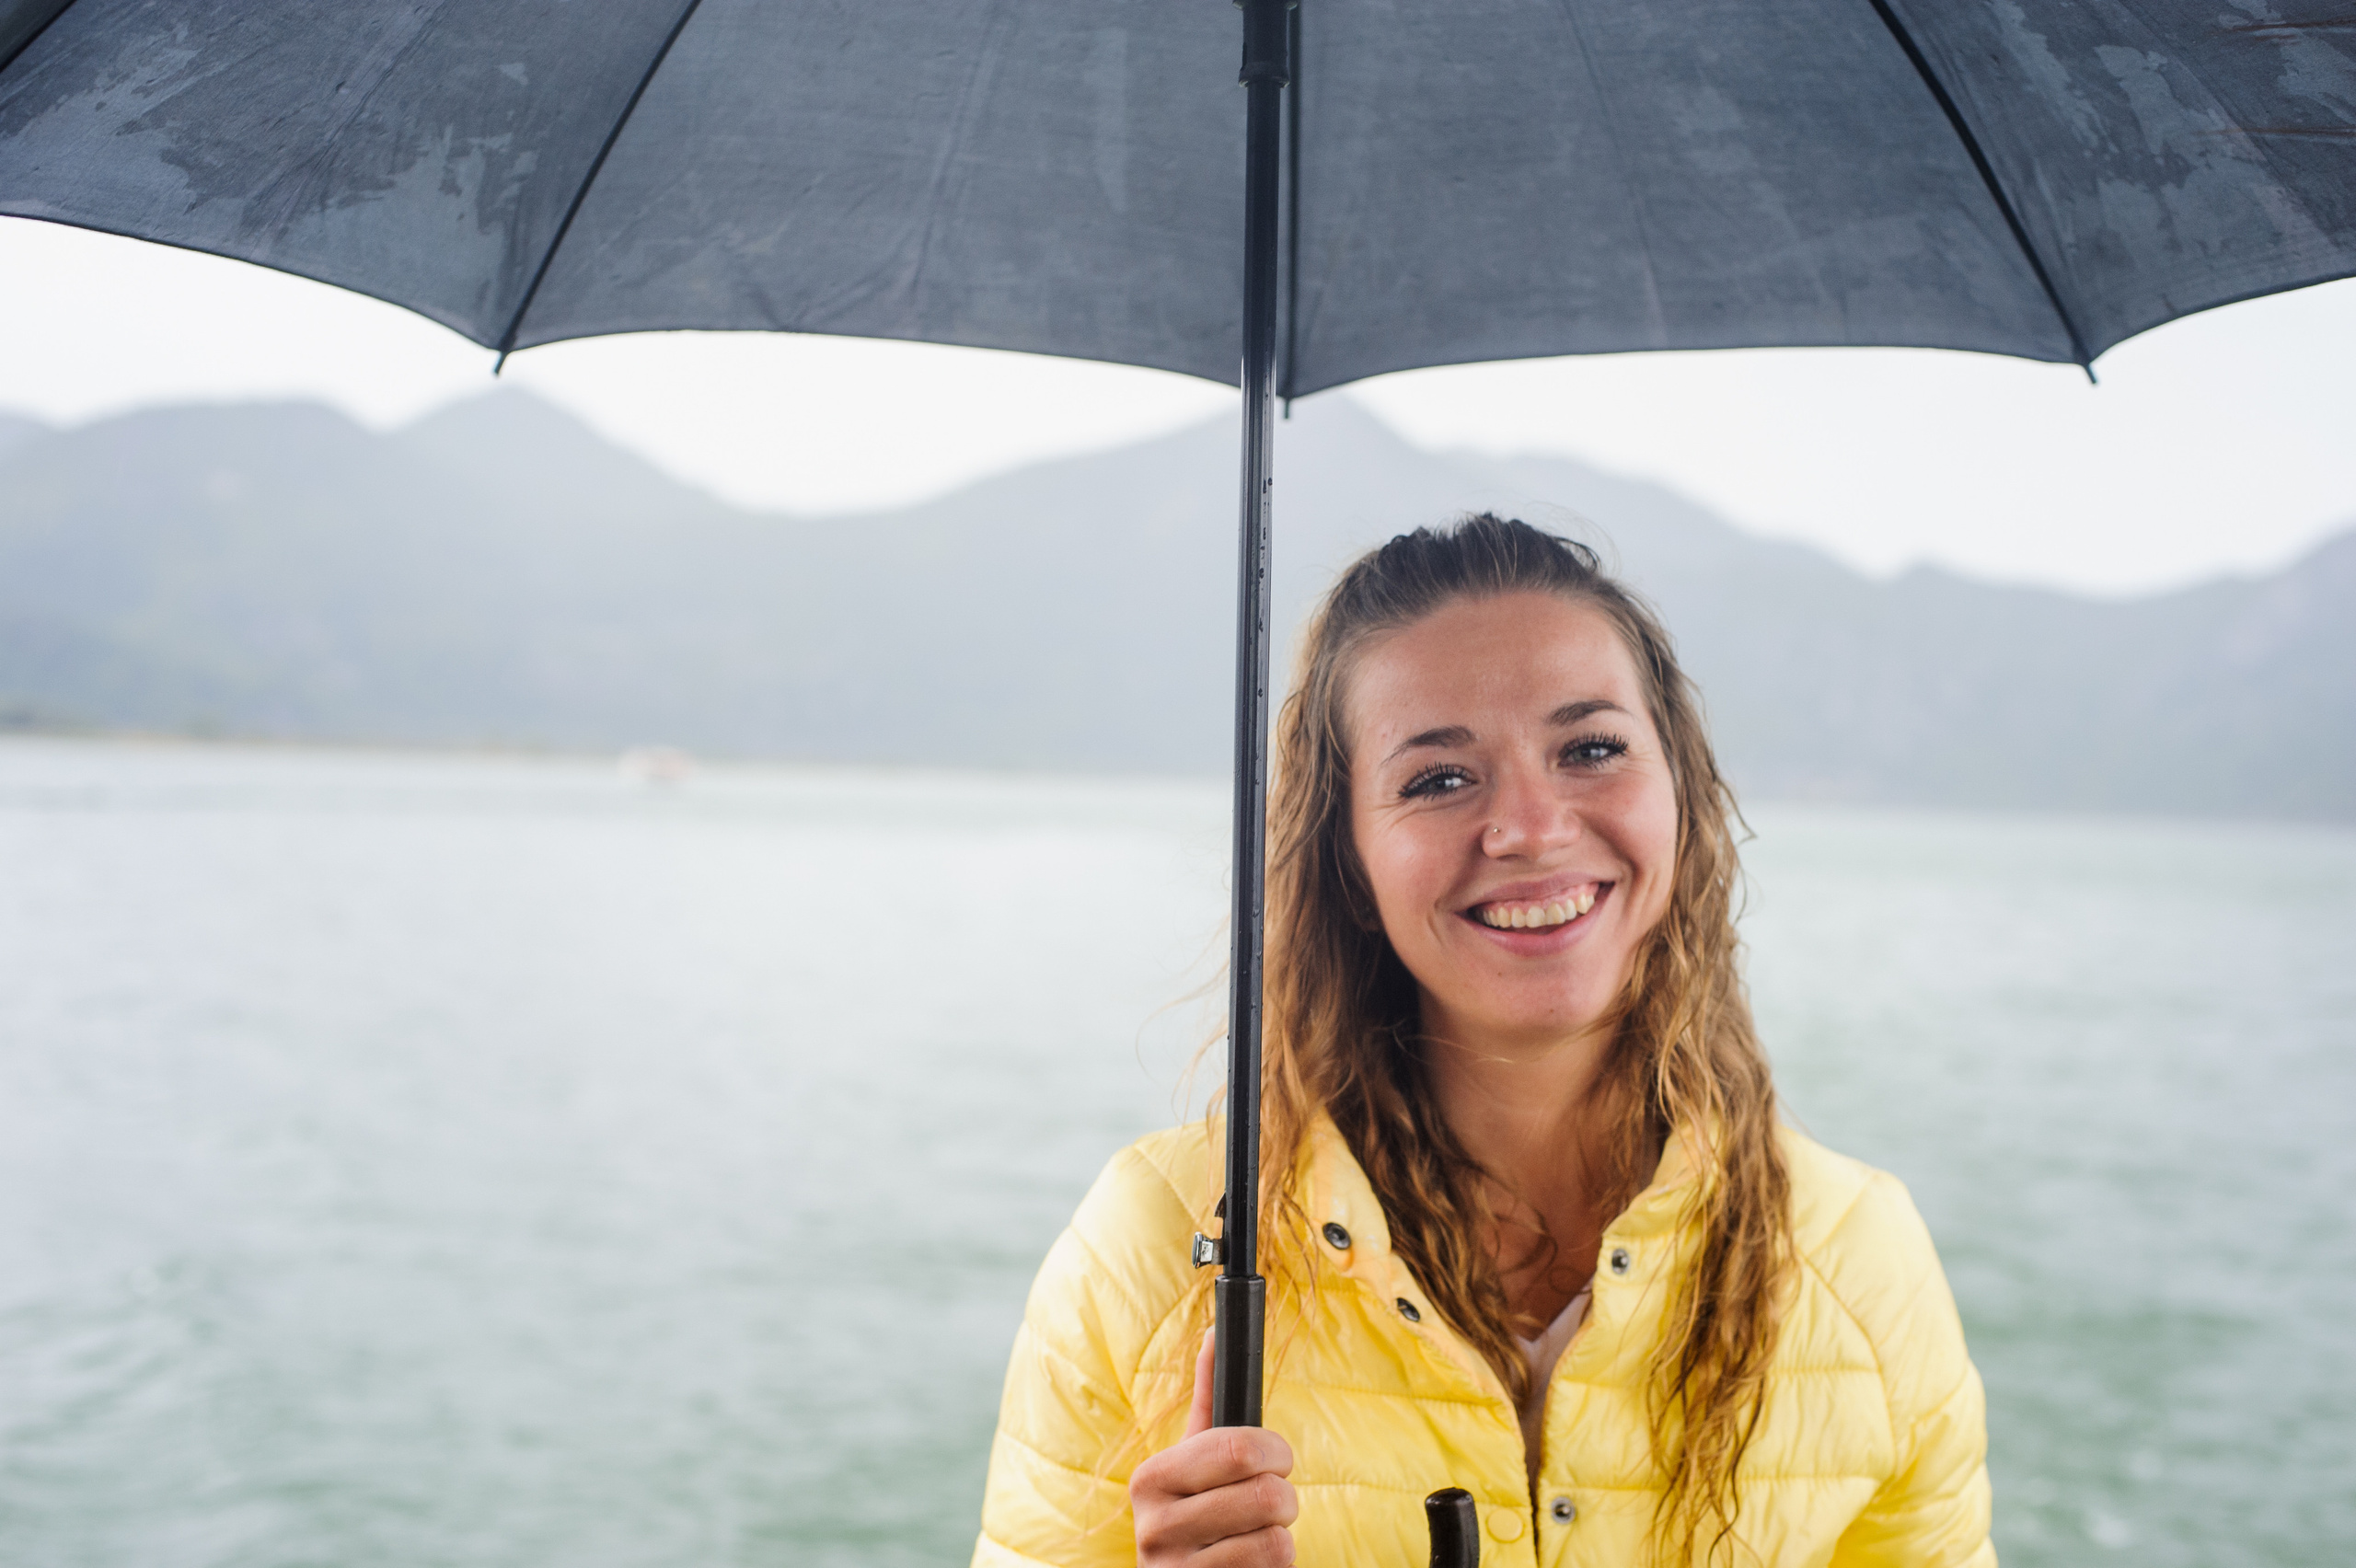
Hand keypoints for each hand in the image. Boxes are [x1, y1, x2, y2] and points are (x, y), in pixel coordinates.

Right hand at [1129, 1331, 1297, 1565]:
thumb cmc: (1197, 1514)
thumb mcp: (1193, 1459)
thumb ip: (1208, 1398)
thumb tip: (1213, 1333)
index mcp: (1151, 1477)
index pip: (1237, 1448)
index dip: (1276, 1452)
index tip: (1277, 1459)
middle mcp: (1154, 1527)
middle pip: (1265, 1495)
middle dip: (1284, 1496)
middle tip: (1272, 1500)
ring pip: (1276, 1539)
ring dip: (1281, 1535)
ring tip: (1258, 1534)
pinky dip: (1277, 1565)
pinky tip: (1251, 1563)